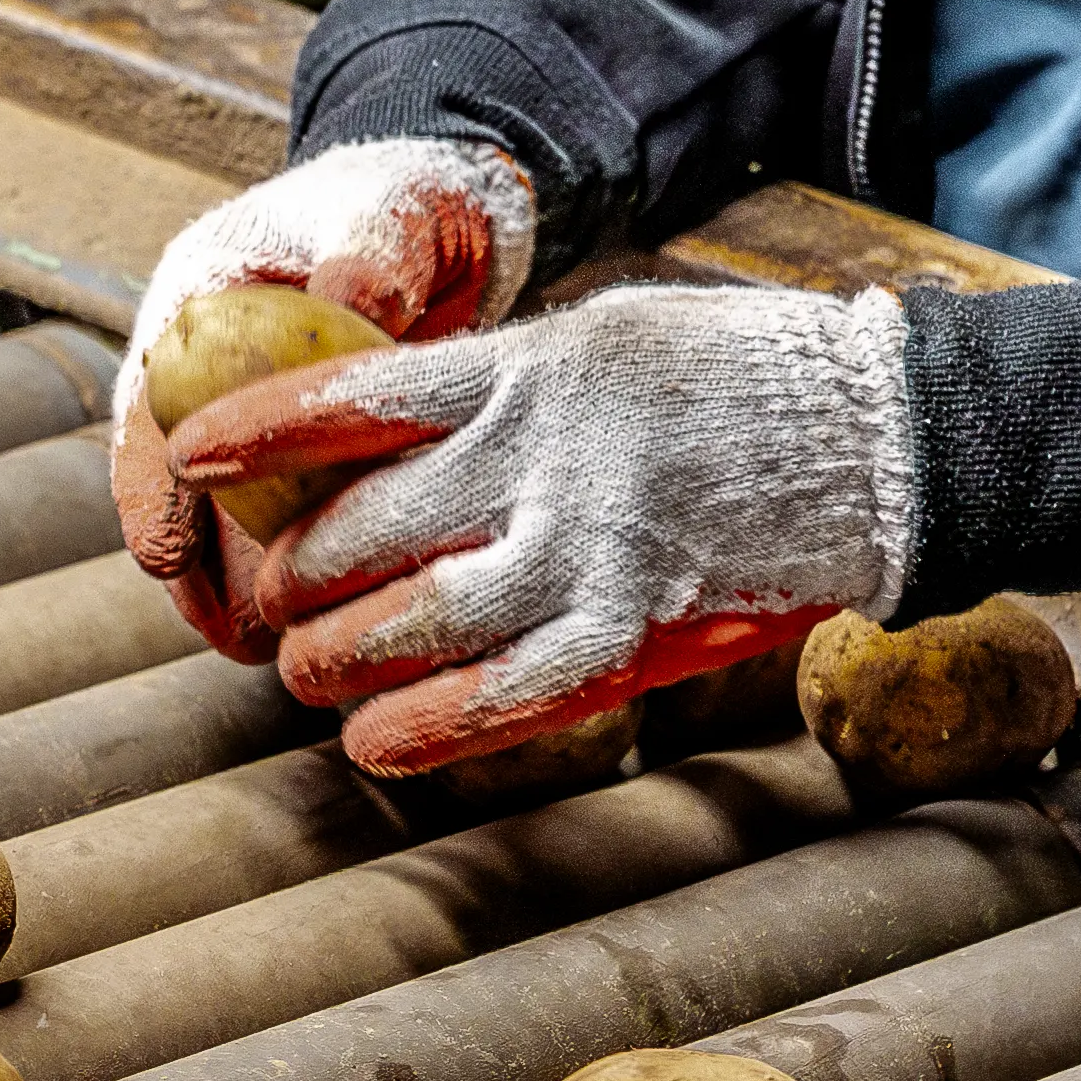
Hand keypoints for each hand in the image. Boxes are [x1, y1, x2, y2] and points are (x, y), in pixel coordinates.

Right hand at [113, 138, 541, 658]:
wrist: (438, 210)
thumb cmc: (407, 202)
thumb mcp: (391, 214)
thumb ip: (370, 254)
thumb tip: (352, 298)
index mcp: (202, 295)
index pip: (152, 400)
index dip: (149, 485)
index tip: (164, 556)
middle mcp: (202, 359)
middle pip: (172, 478)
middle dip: (192, 564)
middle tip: (225, 633)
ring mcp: (245, 406)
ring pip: (221, 508)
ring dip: (233, 581)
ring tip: (257, 651)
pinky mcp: (294, 443)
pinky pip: (277, 515)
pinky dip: (291, 565)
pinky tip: (313, 621)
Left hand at [173, 281, 917, 775]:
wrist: (889, 434)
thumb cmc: (735, 379)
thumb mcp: (603, 340)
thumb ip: (499, 382)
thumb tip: (376, 420)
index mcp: (531, 369)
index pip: (358, 397)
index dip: (261, 430)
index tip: (191, 454)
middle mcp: (549, 458)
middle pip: (369, 527)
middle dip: (295, 577)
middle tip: (271, 602)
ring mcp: (596, 546)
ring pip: (421, 619)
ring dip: (341, 657)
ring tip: (306, 671)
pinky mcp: (641, 625)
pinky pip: (512, 692)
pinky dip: (431, 725)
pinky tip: (375, 741)